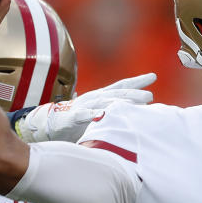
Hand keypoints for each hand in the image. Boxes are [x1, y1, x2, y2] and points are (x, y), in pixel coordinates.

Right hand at [14, 73, 155, 142]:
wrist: (48, 126)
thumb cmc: (76, 124)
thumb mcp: (98, 117)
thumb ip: (113, 115)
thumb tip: (134, 117)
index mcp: (101, 97)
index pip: (121, 87)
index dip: (136, 82)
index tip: (152, 76)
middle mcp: (94, 98)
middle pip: (117, 94)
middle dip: (134, 94)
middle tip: (150, 96)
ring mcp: (84, 106)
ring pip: (104, 102)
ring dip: (120, 103)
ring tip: (134, 104)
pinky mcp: (73, 117)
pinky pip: (84, 115)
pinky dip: (93, 115)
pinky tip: (103, 115)